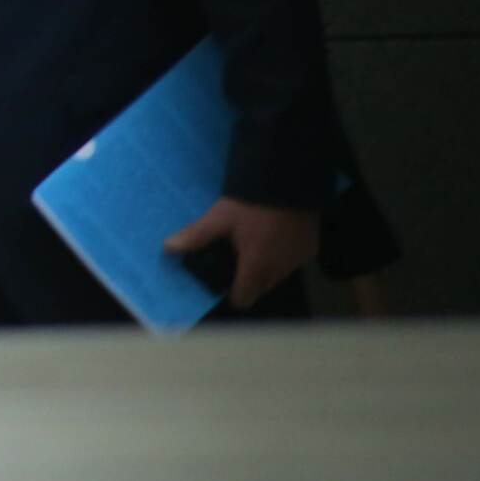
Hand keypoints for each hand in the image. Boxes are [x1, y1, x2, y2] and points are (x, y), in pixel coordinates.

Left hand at [165, 196, 318, 309]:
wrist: (288, 182)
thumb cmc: (250, 203)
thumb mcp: (220, 218)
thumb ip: (196, 235)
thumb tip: (168, 248)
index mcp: (257, 266)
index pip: (245, 298)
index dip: (233, 294)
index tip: (225, 283)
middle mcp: (280, 269)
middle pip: (261, 288)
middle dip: (249, 280)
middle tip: (236, 260)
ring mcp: (298, 260)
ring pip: (278, 276)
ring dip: (267, 268)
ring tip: (254, 246)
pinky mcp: (311, 249)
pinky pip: (293, 262)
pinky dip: (283, 256)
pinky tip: (273, 238)